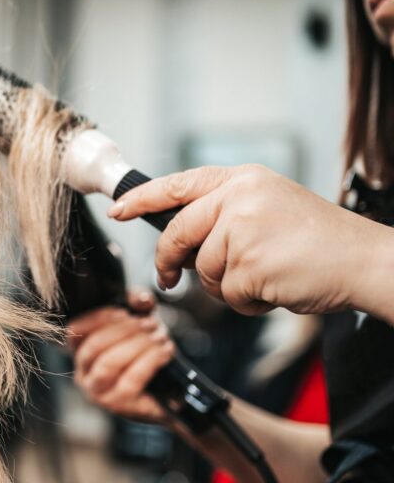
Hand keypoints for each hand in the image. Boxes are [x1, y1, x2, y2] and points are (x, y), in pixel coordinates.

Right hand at [66, 290, 174, 424]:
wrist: (169, 397)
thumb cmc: (147, 358)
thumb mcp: (140, 327)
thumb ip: (138, 307)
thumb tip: (142, 300)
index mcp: (81, 355)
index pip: (73, 333)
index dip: (97, 319)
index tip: (123, 312)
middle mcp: (84, 376)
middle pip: (94, 347)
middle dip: (124, 330)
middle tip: (150, 323)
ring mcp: (99, 394)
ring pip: (109, 363)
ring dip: (137, 345)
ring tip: (159, 336)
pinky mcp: (120, 405)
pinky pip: (131, 379)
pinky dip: (151, 360)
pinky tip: (166, 350)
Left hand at [108, 164, 393, 319]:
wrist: (364, 261)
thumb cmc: (319, 243)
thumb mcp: (268, 209)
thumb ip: (224, 217)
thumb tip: (178, 244)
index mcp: (243, 179)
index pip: (179, 184)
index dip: (143, 198)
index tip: (118, 209)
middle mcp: (240, 197)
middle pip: (178, 233)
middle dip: (167, 262)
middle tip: (165, 279)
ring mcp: (242, 229)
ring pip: (202, 271)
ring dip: (226, 287)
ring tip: (265, 277)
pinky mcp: (248, 263)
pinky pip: (227, 295)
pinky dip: (246, 303)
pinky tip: (275, 289)